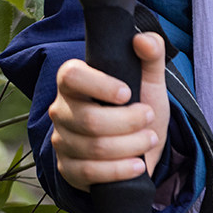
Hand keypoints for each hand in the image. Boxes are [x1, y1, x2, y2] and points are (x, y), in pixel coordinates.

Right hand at [48, 33, 170, 188]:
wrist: (140, 147)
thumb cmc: (139, 106)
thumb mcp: (151, 81)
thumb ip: (152, 55)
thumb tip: (143, 40)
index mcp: (74, 81)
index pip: (72, 76)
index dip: (100, 85)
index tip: (128, 93)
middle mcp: (60, 109)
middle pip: (90, 120)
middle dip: (129, 122)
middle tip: (149, 118)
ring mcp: (61, 141)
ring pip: (95, 148)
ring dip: (131, 146)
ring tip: (148, 139)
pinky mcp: (69, 169)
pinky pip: (91, 172)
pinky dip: (120, 170)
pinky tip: (138, 165)